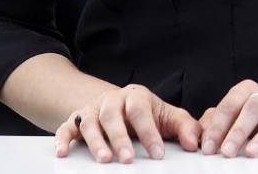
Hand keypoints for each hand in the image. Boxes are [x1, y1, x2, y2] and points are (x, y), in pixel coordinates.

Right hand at [55, 84, 200, 162]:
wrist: (117, 103)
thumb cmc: (144, 113)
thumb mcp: (166, 116)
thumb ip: (184, 127)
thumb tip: (194, 144)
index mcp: (136, 96)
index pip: (141, 111)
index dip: (149, 132)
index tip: (157, 154)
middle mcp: (111, 100)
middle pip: (112, 115)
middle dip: (120, 138)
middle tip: (128, 160)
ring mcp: (91, 110)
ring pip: (89, 122)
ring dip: (95, 141)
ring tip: (104, 160)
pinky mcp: (73, 121)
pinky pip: (64, 128)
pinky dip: (62, 140)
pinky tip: (64, 153)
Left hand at [199, 81, 257, 157]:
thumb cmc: (255, 120)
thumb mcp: (233, 119)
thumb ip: (213, 124)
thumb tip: (197, 137)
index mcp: (247, 91)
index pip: (230, 104)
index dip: (218, 126)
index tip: (209, 148)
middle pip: (254, 106)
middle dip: (239, 129)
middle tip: (227, 152)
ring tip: (252, 153)